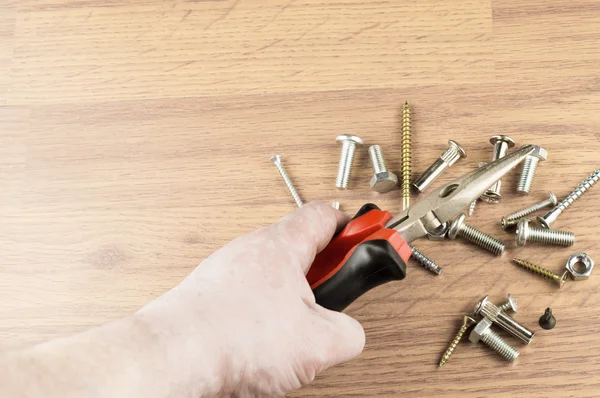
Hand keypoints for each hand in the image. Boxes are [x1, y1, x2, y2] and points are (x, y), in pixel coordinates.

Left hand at [154, 202, 365, 396]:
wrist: (173, 356)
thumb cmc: (233, 337)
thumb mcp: (318, 342)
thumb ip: (349, 332)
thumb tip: (350, 333)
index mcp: (282, 245)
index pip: (325, 215)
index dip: (352, 227)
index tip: (368, 240)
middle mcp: (252, 249)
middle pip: (301, 246)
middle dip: (324, 272)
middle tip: (335, 293)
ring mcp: (228, 270)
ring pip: (275, 274)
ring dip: (293, 296)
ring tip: (297, 326)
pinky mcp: (211, 294)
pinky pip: (250, 294)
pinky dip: (265, 311)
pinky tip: (266, 338)